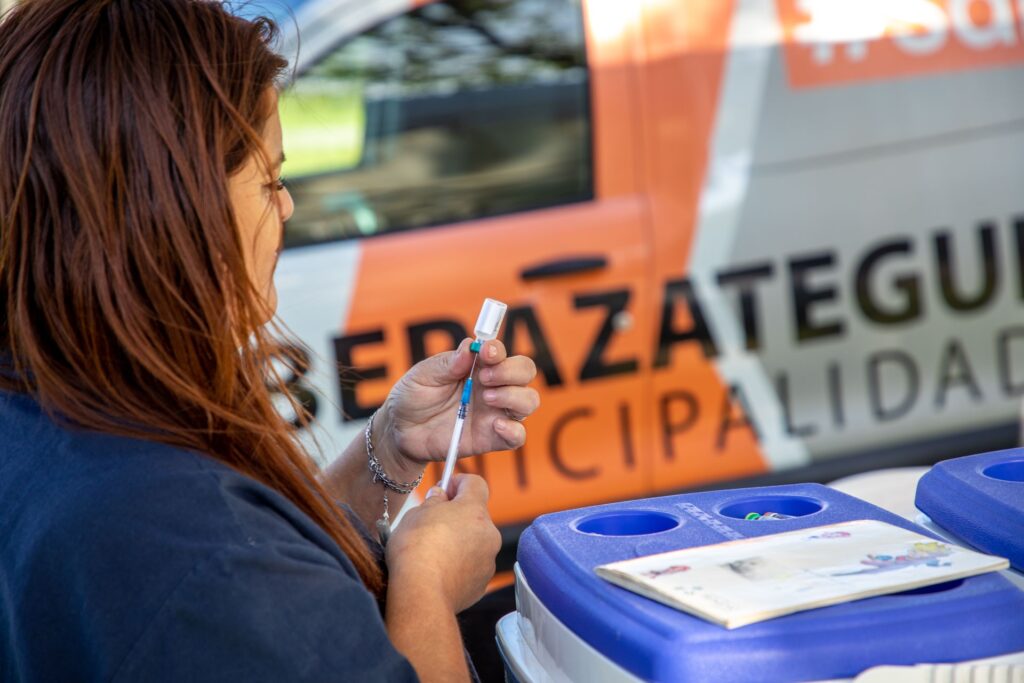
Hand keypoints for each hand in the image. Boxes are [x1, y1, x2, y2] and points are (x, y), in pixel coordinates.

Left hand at [377, 338, 538, 468]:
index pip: (502, 353)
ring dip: (515, 396)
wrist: (400, 431)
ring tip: (487, 398)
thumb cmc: (413, 397)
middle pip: (525, 372)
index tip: (486, 352)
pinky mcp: (491, 438)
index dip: (498, 350)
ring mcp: (494, 413)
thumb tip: (470, 346)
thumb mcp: (423, 375)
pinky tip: (496, 425)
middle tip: (485, 377)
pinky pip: (517, 436)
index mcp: (477, 366)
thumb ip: (447, 363)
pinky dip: (514, 430)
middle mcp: (492, 387)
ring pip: (528, 401)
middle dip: (511, 371)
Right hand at [385, 475, 500, 613]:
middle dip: (456, 515)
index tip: (443, 489)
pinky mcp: (482, 583)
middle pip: (475, 515)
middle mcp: (488, 533)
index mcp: (474, 511)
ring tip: (433, 551)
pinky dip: (460, 564)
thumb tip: (440, 497)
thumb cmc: (415, 550)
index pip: (475, 483)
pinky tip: (439, 570)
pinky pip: (472, 565)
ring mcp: (488, 560)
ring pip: (475, 542)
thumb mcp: (416, 514)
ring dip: (459, 541)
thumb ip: (433, 501)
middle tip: (432, 523)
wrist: (421, 594)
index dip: (458, 483)